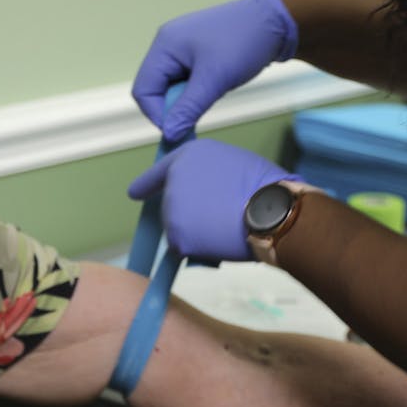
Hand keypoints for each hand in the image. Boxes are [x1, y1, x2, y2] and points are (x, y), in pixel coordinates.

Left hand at [128, 138, 293, 261]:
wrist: (272, 211)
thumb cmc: (265, 186)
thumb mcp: (233, 163)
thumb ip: (208, 175)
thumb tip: (204, 195)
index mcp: (190, 156)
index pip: (161, 171)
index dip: (147, 184)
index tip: (134, 193)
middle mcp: (175, 179)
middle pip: (173, 205)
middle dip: (190, 214)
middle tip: (222, 215)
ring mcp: (173, 208)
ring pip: (178, 228)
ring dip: (195, 233)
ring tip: (224, 227)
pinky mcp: (176, 236)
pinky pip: (184, 248)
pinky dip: (198, 250)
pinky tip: (218, 242)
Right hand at [131, 0, 298, 142]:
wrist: (278, 20)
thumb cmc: (243, 44)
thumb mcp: (215, 79)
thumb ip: (188, 109)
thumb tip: (169, 135)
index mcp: (164, 45)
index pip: (143, 90)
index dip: (157, 114)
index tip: (179, 130)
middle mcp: (167, 44)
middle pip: (154, 88)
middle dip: (171, 107)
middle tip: (195, 120)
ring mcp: (181, 46)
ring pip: (170, 85)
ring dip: (184, 100)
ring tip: (208, 100)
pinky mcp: (196, 51)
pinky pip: (184, 78)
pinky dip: (194, 91)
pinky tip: (211, 91)